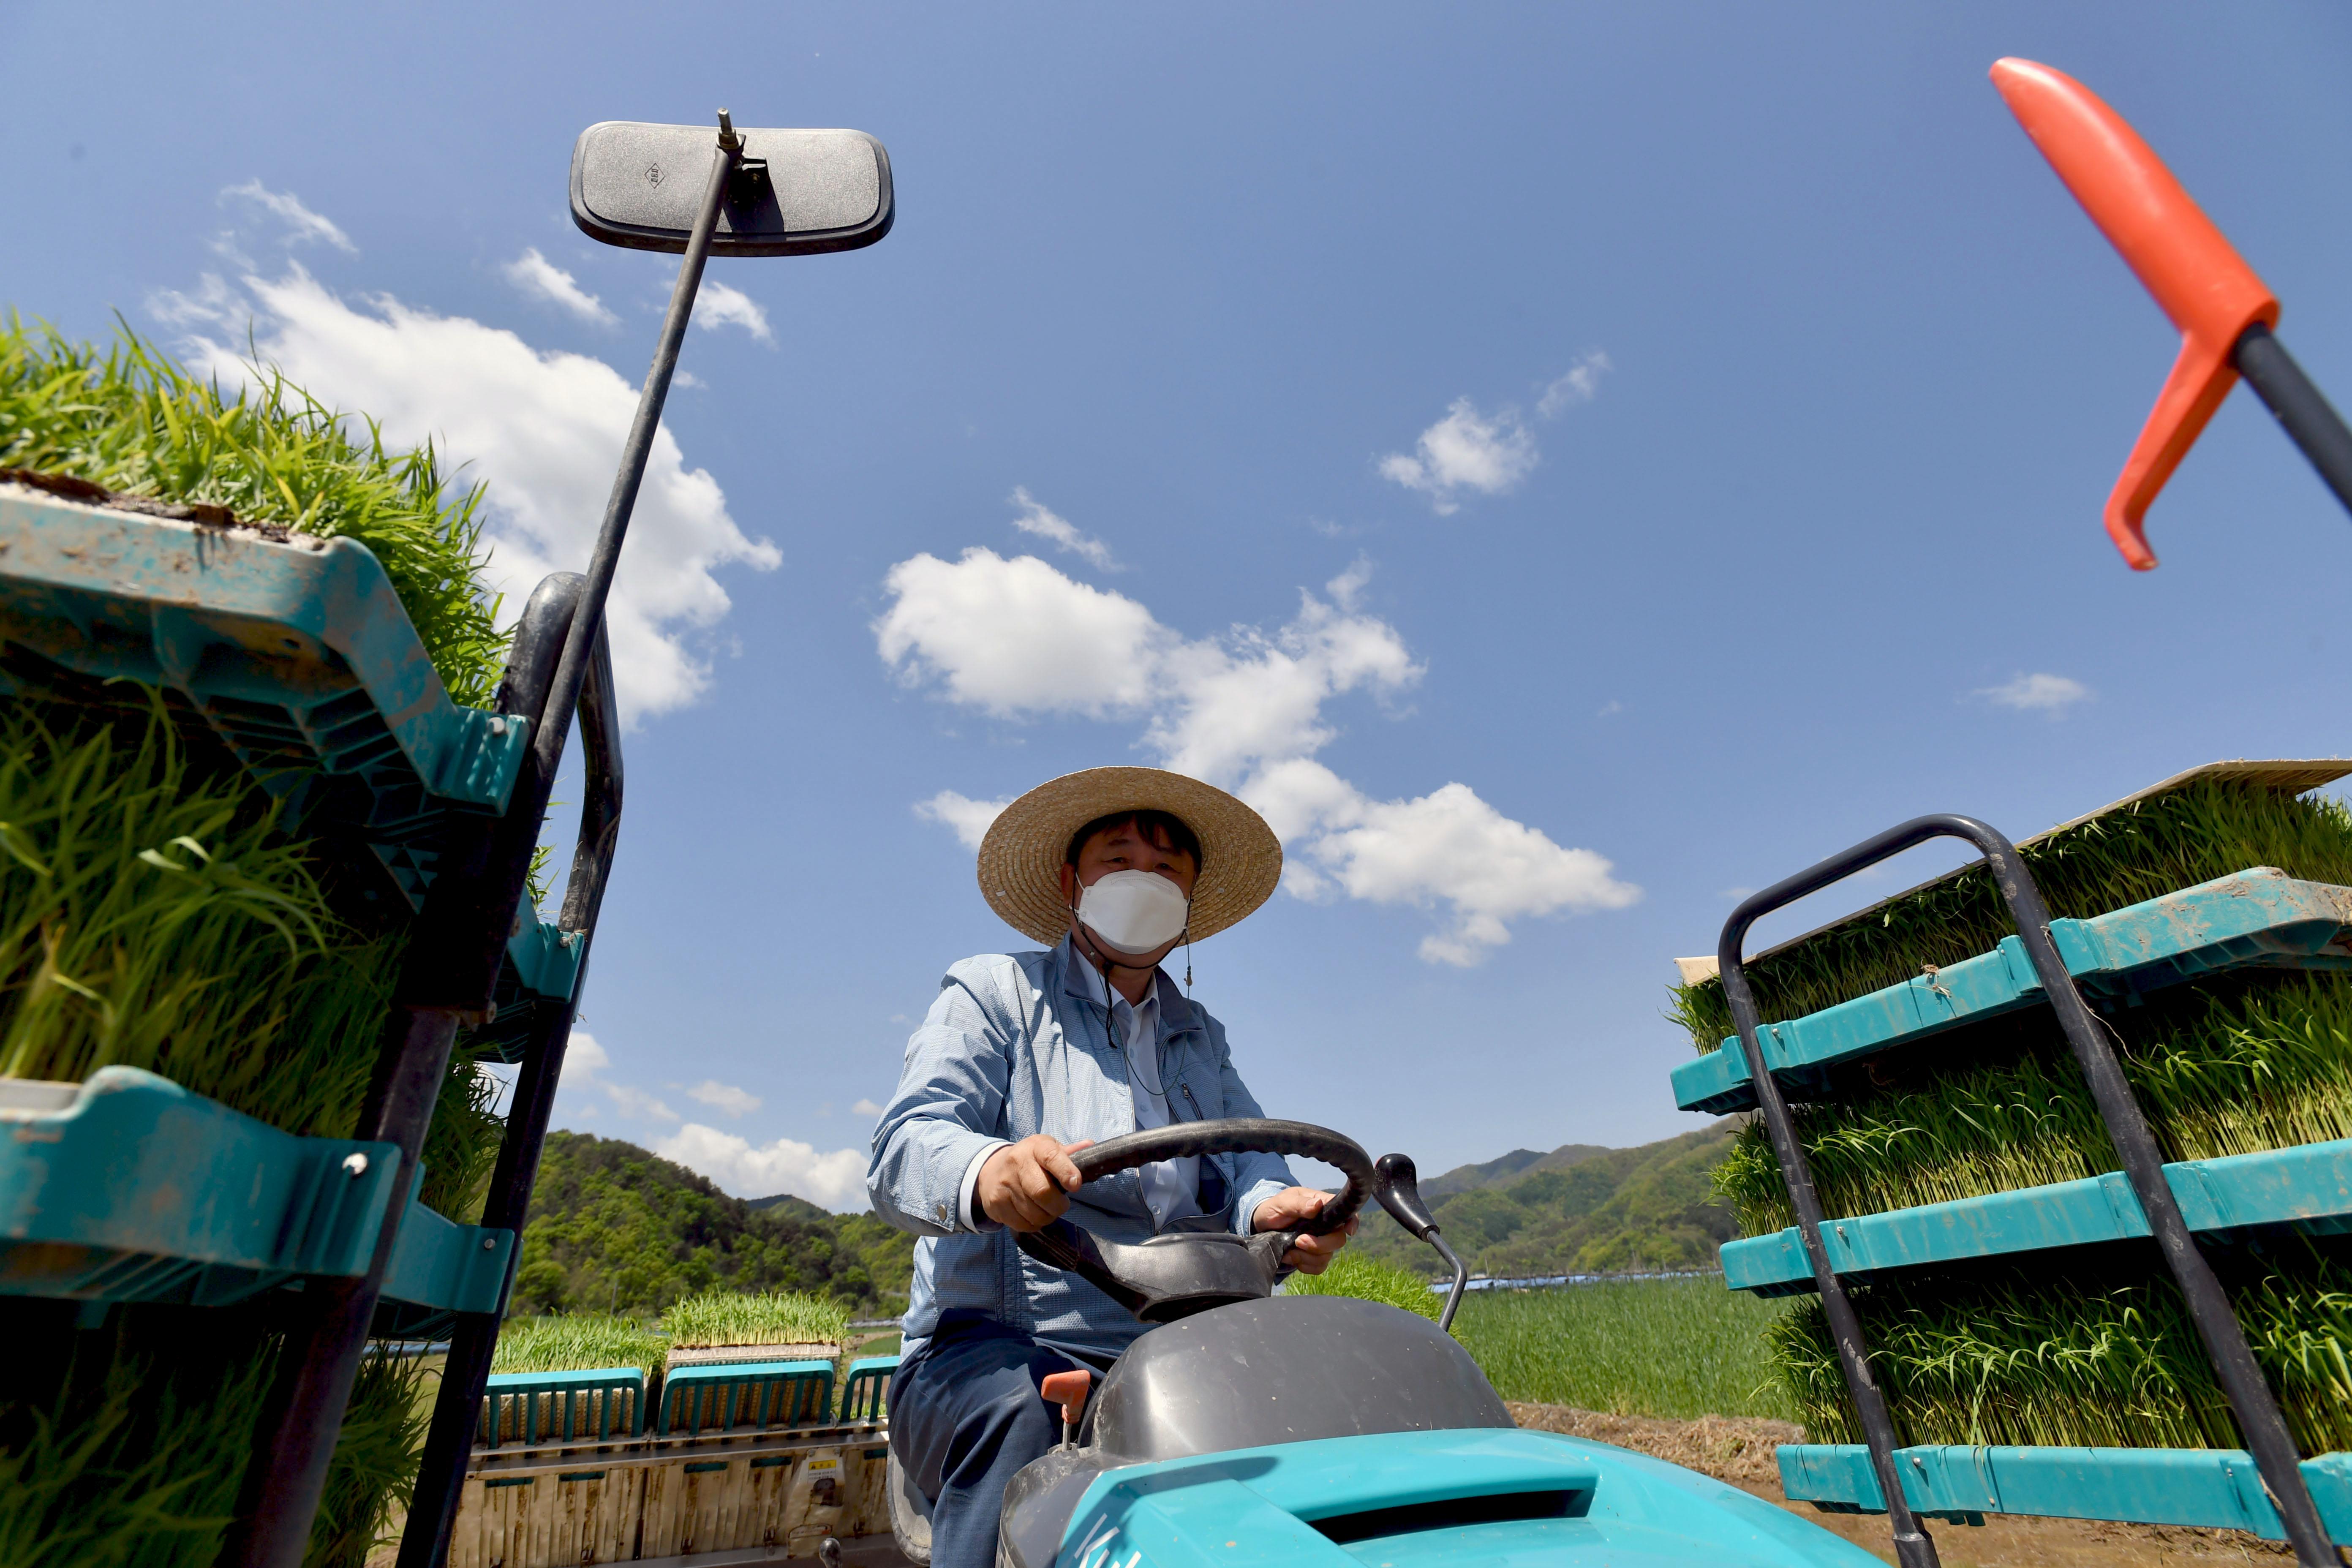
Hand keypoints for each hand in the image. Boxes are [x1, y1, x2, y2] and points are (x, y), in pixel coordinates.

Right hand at [978, 1136, 1094, 1230]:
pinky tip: (1031, 1215)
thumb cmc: (1029, 1161)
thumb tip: (1091, 1147)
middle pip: (1042, 1191)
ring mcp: (1004, 1184)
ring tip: (1046, 1210)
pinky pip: (1022, 1224)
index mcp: (1035, 1147)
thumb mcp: (1046, 1150)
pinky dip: (1032, 1224)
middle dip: (1058, 1205)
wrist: (990, 1171)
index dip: (1065, 1171)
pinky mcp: (995, 1204)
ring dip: (1046, 1217)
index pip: (1051, 1156)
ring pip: (1033, 1213)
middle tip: (1061, 1205)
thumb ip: (1069, 1153)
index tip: (1076, 1185)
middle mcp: (1016, 1163)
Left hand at [1251, 1186, 1356, 1273]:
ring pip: (1328, 1256)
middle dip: (1320, 1244)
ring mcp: (1320, 1241)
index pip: (1346, 1213)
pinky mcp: (1313, 1256)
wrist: (1261, 1226)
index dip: (1352, 1222)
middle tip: (1299, 1240)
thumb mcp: (1283, 1203)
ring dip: (1308, 1257)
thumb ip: (1299, 1204)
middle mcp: (1326, 1225)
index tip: (1348, 1231)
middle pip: (1338, 1239)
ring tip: (1290, 1249)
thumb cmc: (1274, 1209)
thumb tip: (1317, 1205)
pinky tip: (1291, 1257)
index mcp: (1322, 1206)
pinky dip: (1304, 1265)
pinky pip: (1318, 1267)